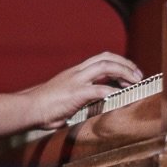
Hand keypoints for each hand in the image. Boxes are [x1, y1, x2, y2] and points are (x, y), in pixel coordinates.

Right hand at [22, 52, 141, 129]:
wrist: (28, 108)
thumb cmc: (44, 107)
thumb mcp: (66, 97)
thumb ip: (80, 98)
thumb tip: (94, 106)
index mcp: (75, 72)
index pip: (100, 58)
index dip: (118, 62)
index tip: (130, 73)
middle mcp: (77, 72)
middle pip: (106, 58)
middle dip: (125, 64)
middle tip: (139, 75)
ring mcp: (76, 81)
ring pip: (105, 66)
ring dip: (124, 72)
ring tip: (136, 82)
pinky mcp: (75, 93)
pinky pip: (99, 89)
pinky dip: (114, 91)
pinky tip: (122, 97)